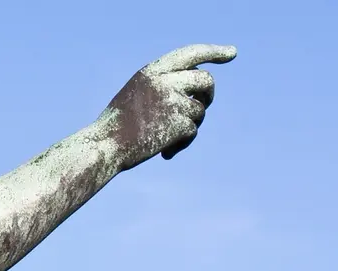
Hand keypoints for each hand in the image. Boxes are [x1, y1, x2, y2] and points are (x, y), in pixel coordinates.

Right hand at [102, 44, 236, 169]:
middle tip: (203, 105)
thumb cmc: (118, 126)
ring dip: (189, 125)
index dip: (214, 52)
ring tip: (167, 138)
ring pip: (200, 110)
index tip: (232, 53)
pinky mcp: (179, 123)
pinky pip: (193, 131)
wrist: (105, 146)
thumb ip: (165, 88)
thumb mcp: (138, 96)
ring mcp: (173, 101)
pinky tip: (165, 152)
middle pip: (206, 80)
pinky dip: (181, 143)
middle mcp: (164, 81)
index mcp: (152, 71)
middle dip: (208, 95)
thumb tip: (198, 98)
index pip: (191, 54)